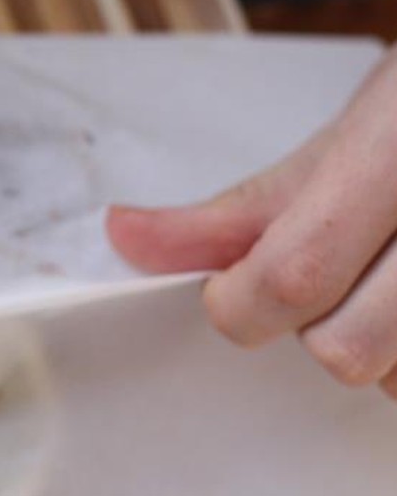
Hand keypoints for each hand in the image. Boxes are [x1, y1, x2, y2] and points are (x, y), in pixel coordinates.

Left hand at [107, 45, 396, 394]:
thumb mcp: (346, 141)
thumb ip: (236, 210)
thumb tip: (125, 238)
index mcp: (395, 148)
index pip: (292, 273)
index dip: (240, 303)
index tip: (233, 292)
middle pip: (349, 349)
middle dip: (320, 330)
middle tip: (340, 283)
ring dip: (388, 354)